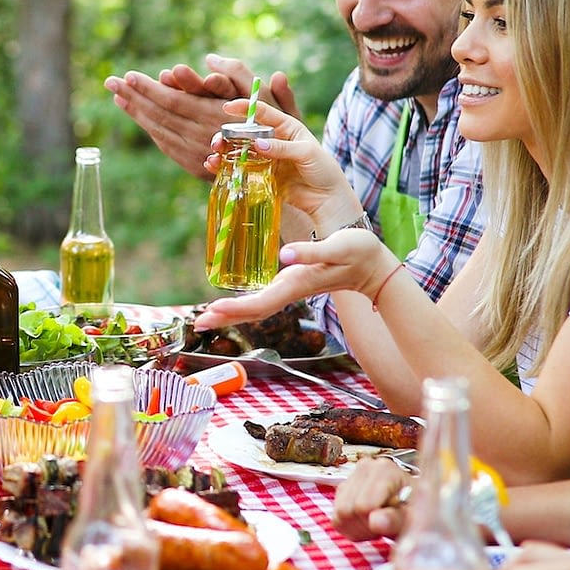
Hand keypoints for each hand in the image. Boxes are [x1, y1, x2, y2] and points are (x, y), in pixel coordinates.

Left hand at [105, 56, 292, 179]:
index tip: (130, 76)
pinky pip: (166, 144)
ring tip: (117, 95)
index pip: (174, 102)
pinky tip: (137, 115)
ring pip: (159, 129)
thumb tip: (210, 58)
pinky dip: (148, 128)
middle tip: (110, 81)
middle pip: (161, 114)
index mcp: (217, 117)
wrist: (280, 173)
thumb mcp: (267, 97)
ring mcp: (197, 152)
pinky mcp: (195, 164)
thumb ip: (240, 74)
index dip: (150, 90)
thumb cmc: (277, 128)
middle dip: (134, 96)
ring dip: (136, 112)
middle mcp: (204, 135)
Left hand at [195, 228, 397, 327]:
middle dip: (225, 317)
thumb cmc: (357, 253)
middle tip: (198, 322)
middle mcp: (289, 290)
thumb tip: (285, 254)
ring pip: (256, 307)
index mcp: (296, 283)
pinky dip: (242, 304)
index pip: (261, 303)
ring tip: (206, 317)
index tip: (213, 311)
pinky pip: (262, 299)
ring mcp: (289, 289)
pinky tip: (228, 301)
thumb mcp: (337, 247)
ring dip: (230, 313)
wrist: (371, 266)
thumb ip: (311, 252)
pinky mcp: (290, 283)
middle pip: (253, 311)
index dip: (236, 308)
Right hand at [202, 99, 360, 233]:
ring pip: (239, 150)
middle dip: (228, 134)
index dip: (245, 108)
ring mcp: (265, 159)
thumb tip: (257, 146)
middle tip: (218, 141)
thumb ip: (282, 148)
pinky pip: (240, 169)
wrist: (327, 200)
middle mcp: (273, 140)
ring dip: (224, 151)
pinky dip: (226, 167)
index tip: (228, 107)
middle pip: (245, 132)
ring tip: (214, 155)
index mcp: (286, 127)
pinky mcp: (261, 176)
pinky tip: (214, 167)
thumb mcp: (306, 154)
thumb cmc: (323, 170)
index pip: (263, 112)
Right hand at [331, 456, 411, 540]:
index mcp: (384, 469)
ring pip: (340, 515)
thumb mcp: (413, 518)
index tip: (391, 519)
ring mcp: (352, 477)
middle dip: (365, 524)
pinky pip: (336, 519)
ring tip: (378, 522)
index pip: (362, 506)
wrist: (412, 507)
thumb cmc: (415, 511)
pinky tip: (368, 522)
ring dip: (358, 527)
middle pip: (347, 510)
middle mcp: (365, 467)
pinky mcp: (343, 490)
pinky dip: (351, 527)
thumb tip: (375, 521)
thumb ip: (396, 519)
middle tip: (385, 523)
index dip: (375, 521)